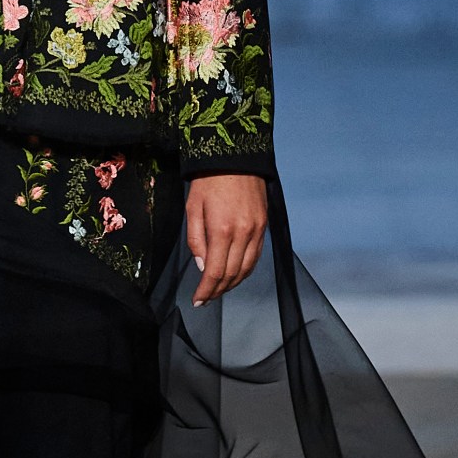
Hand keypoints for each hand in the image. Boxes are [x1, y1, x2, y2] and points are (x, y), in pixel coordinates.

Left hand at [185, 173, 267, 306]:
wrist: (235, 157)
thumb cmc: (208, 181)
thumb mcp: (193, 208)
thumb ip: (196, 239)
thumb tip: (203, 266)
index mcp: (222, 230)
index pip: (215, 272)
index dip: (207, 291)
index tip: (198, 300)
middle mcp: (243, 233)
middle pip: (232, 274)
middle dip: (218, 291)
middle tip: (206, 299)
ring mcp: (257, 230)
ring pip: (247, 268)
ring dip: (233, 284)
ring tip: (219, 290)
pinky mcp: (264, 225)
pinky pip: (256, 256)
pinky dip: (246, 270)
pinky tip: (235, 274)